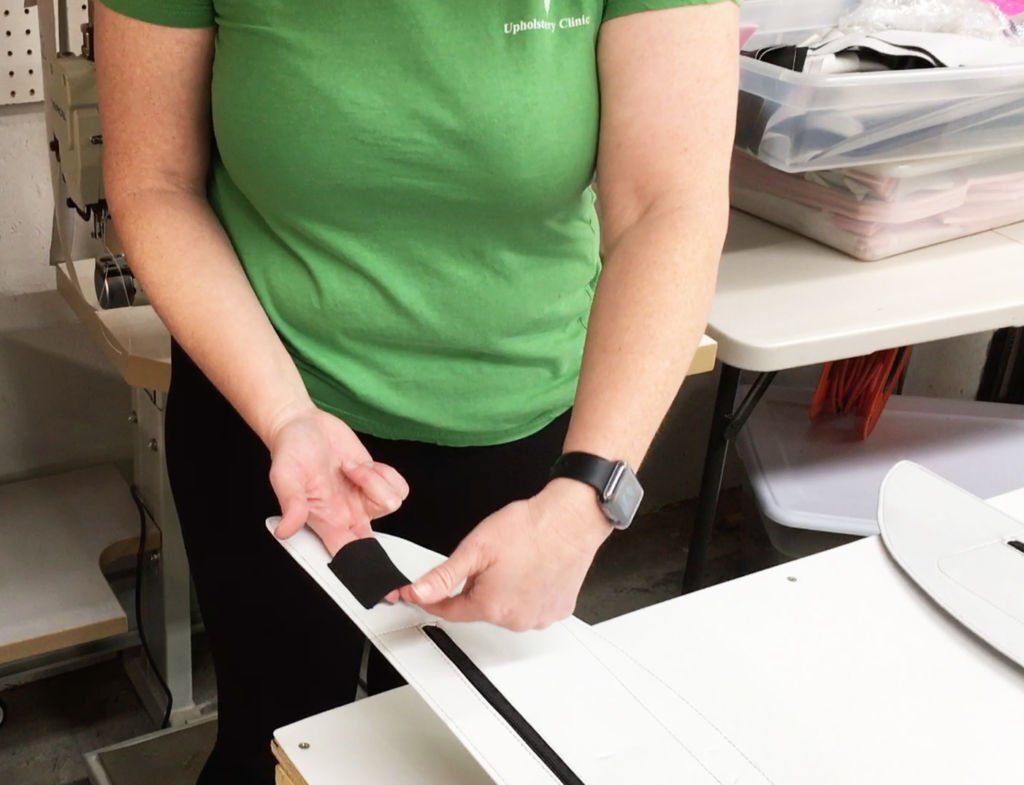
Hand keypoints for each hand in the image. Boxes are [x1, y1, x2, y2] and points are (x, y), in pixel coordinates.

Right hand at [268, 405, 408, 554]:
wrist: (303, 425)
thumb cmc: (290, 451)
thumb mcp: (284, 475)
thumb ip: (290, 503)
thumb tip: (284, 530)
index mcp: (327, 522)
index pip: (349, 555)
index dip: (364, 566)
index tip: (379, 572)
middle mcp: (347, 515)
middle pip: (379, 537)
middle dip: (379, 515)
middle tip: (359, 482)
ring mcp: (364, 499)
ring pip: (392, 504)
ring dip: (375, 481)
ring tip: (350, 468)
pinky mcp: (376, 481)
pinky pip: (398, 488)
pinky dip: (386, 473)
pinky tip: (364, 465)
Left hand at [399, 479, 611, 630]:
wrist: (571, 519)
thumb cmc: (530, 529)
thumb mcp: (476, 547)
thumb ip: (444, 576)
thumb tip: (417, 593)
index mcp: (490, 606)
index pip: (450, 611)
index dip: (436, 597)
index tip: (426, 590)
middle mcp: (515, 619)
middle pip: (481, 607)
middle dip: (480, 586)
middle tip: (493, 558)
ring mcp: (539, 617)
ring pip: (507, 607)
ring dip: (506, 590)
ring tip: (518, 561)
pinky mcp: (559, 610)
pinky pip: (533, 606)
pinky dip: (530, 591)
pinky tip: (536, 569)